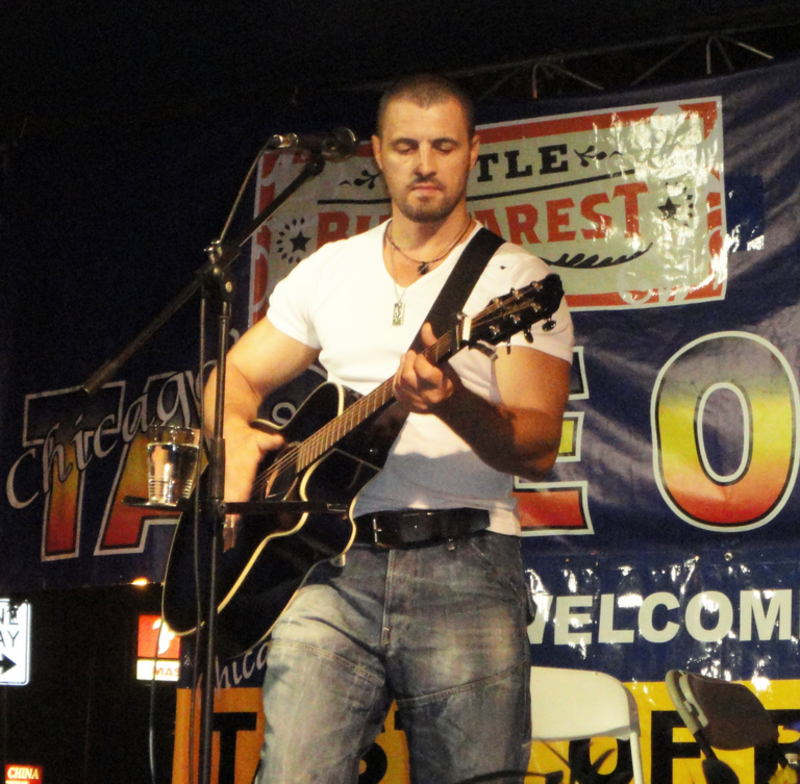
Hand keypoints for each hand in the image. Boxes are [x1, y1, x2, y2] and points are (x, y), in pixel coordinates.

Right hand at [220, 419, 284, 548]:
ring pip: (226, 507)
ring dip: (226, 524)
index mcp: (240, 470)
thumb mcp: (258, 437)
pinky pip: (226, 504)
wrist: (226, 433)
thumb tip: (280, 441)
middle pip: (230, 503)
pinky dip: (226, 519)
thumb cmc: (245, 438)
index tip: (234, 518)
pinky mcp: (226, 488)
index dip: (236, 503)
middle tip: (230, 541)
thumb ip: (269, 441)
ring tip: (227, 542)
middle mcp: (231, 480)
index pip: (238, 489)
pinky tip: (227, 535)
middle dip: (229, 521)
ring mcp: (227, 485)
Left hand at [394, 323, 461, 413]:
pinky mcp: (408, 406)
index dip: (419, 359)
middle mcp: (428, 397)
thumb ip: (433, 344)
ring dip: (401, 369)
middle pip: (407, 376)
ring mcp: (417, 403)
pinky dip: (397, 379)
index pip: (423, 371)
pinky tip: (404, 375)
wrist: (449, 403)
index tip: (422, 355)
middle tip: (411, 355)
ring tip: (407, 362)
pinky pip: (396, 390)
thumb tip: (425, 327)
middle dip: (406, 362)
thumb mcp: (445, 361)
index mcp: (440, 385)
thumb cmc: (448, 377)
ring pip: (399, 382)